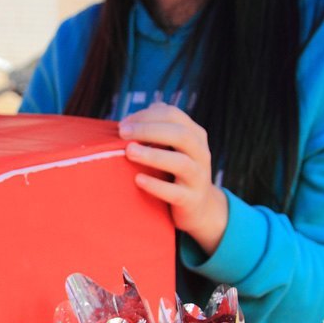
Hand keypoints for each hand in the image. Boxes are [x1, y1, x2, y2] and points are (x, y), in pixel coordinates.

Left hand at [118, 102, 227, 254]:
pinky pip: (175, 192)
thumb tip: (132, 119)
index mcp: (195, 134)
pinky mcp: (191, 199)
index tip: (122, 125)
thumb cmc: (176, 171)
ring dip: (153, 155)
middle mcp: (200, 153)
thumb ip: (157, 130)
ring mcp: (198, 177)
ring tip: (130, 152)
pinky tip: (138, 179)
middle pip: (180, 134)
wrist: (200, 207)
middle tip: (123, 133)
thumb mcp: (172, 147)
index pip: (172, 115)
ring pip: (181, 162)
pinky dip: (156, 185)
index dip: (146, 116)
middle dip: (148, 130)